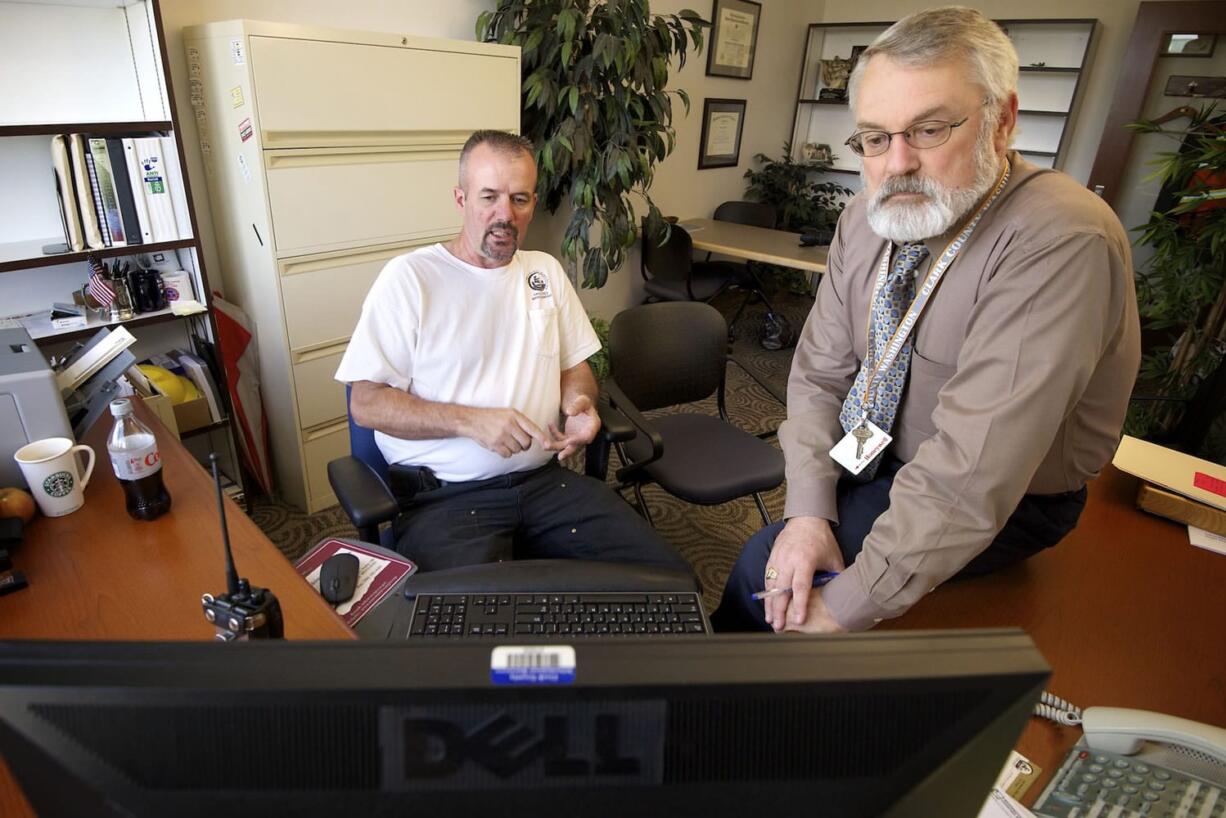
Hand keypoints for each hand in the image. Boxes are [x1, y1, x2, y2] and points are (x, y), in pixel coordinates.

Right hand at [462, 407, 547, 457]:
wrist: (472, 420)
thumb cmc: (492, 417)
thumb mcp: (508, 413)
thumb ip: (521, 423)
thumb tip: (535, 437)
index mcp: (514, 415)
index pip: (532, 428)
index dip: (542, 438)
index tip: (548, 445)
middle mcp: (509, 425)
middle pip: (526, 443)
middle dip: (524, 445)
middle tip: (516, 440)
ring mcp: (502, 435)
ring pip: (517, 450)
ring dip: (514, 448)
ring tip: (505, 440)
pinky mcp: (495, 444)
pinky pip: (508, 455)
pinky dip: (506, 453)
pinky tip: (500, 445)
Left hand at [546, 395, 600, 460]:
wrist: (580, 405)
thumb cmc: (584, 403)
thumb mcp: (583, 401)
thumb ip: (577, 406)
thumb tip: (570, 412)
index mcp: (593, 426)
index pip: (587, 436)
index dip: (579, 440)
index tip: (570, 441)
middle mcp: (585, 434)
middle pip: (577, 445)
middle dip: (568, 452)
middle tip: (560, 456)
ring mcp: (577, 437)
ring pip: (566, 446)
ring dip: (556, 446)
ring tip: (546, 445)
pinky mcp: (569, 437)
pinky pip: (561, 439)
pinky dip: (554, 434)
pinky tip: (550, 425)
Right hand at [762, 516, 845, 631]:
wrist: (806, 519)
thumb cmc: (821, 539)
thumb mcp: (834, 557)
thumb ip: (837, 576)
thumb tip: (844, 595)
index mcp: (805, 561)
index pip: (800, 587)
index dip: (800, 605)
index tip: (798, 620)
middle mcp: (788, 561)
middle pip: (781, 590)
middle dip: (779, 610)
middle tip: (778, 627)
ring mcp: (778, 559)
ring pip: (770, 586)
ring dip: (769, 604)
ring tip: (770, 620)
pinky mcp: (772, 558)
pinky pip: (767, 578)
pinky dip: (766, 593)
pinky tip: (767, 605)